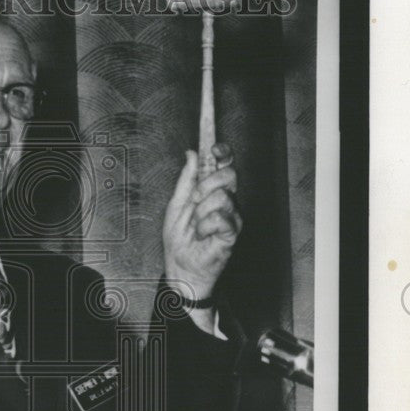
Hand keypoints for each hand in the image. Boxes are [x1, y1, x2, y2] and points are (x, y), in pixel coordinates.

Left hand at [162, 143, 241, 299]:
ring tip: (197, 226)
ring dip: (202, 212)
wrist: (180, 266)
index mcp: (211, 190)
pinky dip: (205, 226)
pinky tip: (202, 235)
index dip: (221, 149)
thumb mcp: (176, 203)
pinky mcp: (233, 231)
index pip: (223, 163)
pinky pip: (221, 218)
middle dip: (207, 184)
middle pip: (229, 174)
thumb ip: (186, 179)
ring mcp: (232, 215)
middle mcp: (226, 199)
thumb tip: (192, 153)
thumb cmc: (180, 239)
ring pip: (223, 196)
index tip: (214, 144)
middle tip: (195, 201)